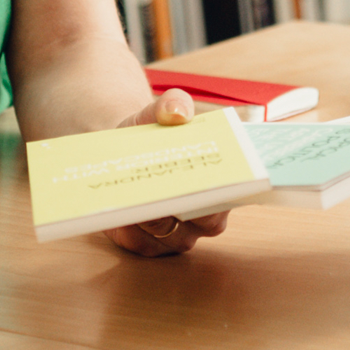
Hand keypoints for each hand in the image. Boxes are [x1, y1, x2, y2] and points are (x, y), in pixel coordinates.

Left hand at [98, 90, 230, 257]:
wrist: (122, 151)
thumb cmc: (151, 134)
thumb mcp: (159, 113)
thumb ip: (173, 104)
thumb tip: (179, 113)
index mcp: (220, 184)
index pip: (232, 195)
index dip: (226, 191)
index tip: (212, 180)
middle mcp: (205, 217)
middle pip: (205, 222)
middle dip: (187, 207)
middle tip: (168, 191)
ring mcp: (177, 235)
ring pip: (170, 236)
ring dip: (152, 219)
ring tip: (136, 199)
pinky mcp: (148, 245)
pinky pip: (142, 245)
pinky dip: (129, 231)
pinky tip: (118, 215)